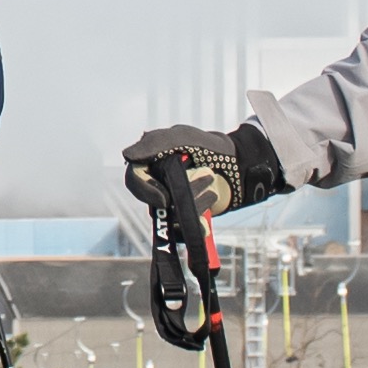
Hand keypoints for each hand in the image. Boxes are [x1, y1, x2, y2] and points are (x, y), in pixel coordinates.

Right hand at [122, 121, 285, 224]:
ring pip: (170, 216)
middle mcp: (158, 184)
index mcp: (152, 163)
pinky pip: (183, 230)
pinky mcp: (186, 217)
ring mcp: (172, 202)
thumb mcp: (183, 137)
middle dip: (179, 196)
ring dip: (194, 204)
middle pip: (152, 201)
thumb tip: (126, 156)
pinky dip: (197, 223)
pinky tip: (209, 213)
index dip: (145, 191)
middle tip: (204, 180)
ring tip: (212, 188)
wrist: (240, 166)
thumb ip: (155, 142)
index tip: (164, 198)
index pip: (135, 180)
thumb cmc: (212, 147)